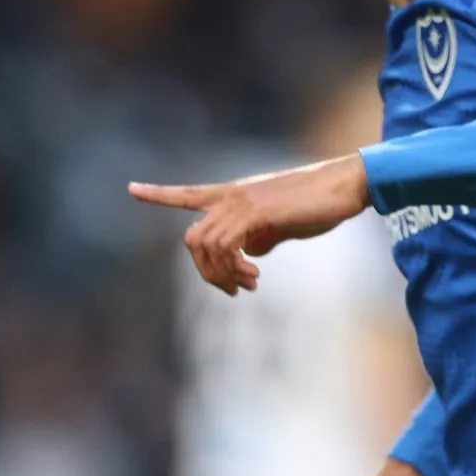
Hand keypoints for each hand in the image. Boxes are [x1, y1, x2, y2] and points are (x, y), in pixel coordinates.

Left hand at [129, 154, 372, 295]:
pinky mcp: (255, 211)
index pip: (189, 193)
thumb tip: (249, 253)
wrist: (344, 186)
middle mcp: (232, 196)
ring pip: (205, 247)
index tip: (132, 189)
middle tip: (236, 290)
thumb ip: (261, 236)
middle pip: (192, 240)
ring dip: (223, 275)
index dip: (159, 194)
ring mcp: (242, 202)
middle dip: (207, 273)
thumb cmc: (319, 205)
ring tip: (250, 284)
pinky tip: (254, 275)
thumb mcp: (283, 224)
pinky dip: (233, 268)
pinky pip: (225, 246)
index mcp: (236, 196)